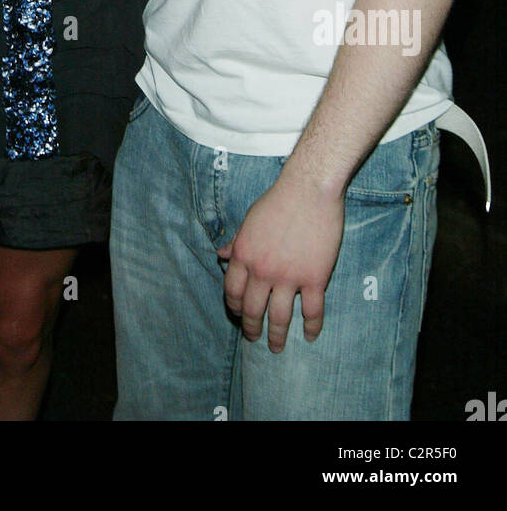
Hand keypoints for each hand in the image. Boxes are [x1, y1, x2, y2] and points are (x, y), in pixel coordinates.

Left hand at [217, 174, 344, 352]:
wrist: (309, 190)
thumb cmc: (278, 199)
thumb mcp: (249, 219)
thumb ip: (236, 241)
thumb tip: (221, 255)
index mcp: (244, 255)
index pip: (231, 291)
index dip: (233, 307)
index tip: (238, 314)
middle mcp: (262, 270)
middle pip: (252, 309)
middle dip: (251, 328)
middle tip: (254, 338)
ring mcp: (289, 277)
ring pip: (279, 317)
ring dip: (276, 336)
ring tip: (276, 347)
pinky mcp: (315, 278)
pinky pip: (312, 311)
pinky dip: (311, 327)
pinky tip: (309, 336)